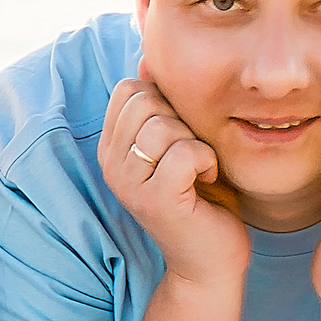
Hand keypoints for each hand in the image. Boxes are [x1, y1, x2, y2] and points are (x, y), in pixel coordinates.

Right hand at [99, 73, 248, 286]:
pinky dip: (207, 161)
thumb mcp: (179, 141)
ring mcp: (129, 184)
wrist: (209, 260)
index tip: (180, 132)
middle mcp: (111, 165)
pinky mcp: (156, 201)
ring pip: (164, 125)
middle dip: (181, 118)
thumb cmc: (202, 198)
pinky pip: (186, 152)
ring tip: (199, 168)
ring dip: (196, 141)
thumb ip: (163, 106)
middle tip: (192, 152)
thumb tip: (147, 59)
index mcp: (111, 147)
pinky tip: (206, 179)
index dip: (165, 100)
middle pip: (145, 102)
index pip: (129, 89)